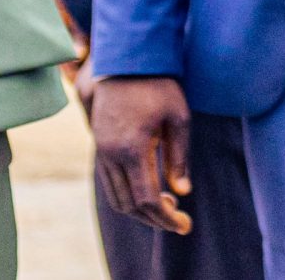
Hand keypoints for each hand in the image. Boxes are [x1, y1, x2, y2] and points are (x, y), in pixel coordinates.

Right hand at [92, 75, 193, 234]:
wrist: (125, 59)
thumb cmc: (159, 84)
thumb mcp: (180, 118)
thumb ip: (179, 157)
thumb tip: (182, 192)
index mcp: (132, 149)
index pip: (147, 199)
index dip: (166, 218)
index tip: (185, 225)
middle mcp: (110, 154)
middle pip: (128, 205)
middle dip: (153, 219)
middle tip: (178, 220)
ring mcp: (100, 150)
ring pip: (115, 197)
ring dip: (139, 209)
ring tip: (166, 206)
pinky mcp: (98, 145)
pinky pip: (109, 182)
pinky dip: (127, 194)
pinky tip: (148, 189)